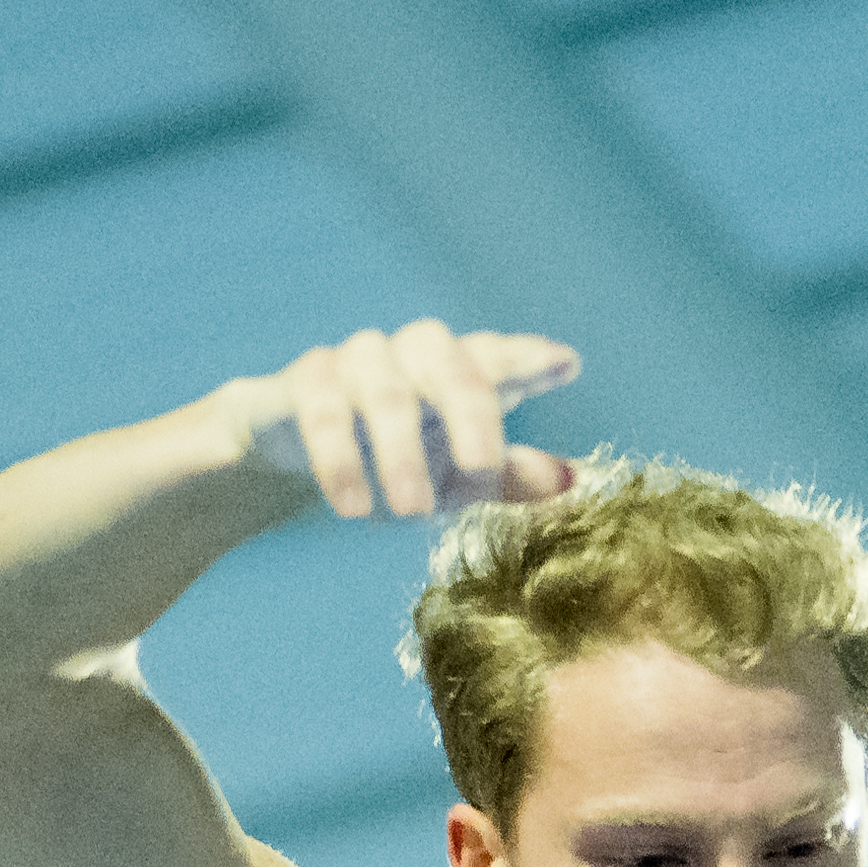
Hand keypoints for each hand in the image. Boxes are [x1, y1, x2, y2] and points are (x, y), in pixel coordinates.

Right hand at [231, 322, 582, 520]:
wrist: (294, 452)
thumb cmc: (390, 459)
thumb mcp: (453, 479)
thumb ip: (508, 477)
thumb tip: (573, 479)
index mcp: (456, 373)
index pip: (496, 358)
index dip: (528, 359)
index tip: (566, 364)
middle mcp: (412, 354)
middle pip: (449, 361)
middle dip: (469, 412)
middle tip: (480, 468)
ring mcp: (358, 361)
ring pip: (386, 390)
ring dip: (400, 451)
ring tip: (410, 511)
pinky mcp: (306, 381)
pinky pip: (323, 410)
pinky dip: (339, 458)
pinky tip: (353, 507)